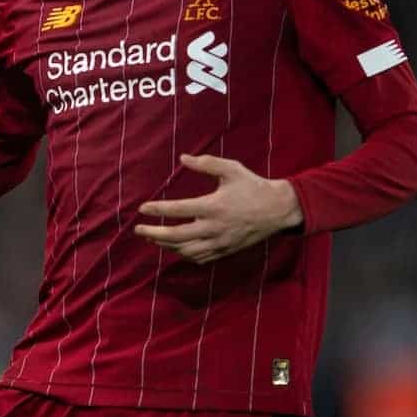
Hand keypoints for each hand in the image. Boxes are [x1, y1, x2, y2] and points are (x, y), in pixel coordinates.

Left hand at [133, 154, 302, 263]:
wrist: (279, 210)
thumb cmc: (253, 186)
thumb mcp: (232, 169)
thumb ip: (206, 163)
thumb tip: (182, 158)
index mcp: (214, 206)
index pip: (178, 210)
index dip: (157, 210)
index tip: (142, 208)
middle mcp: (215, 227)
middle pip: (177, 236)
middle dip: (154, 233)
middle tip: (138, 229)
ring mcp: (220, 242)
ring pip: (186, 250)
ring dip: (166, 246)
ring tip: (152, 238)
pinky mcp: (226, 250)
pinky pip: (200, 257)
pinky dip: (183, 254)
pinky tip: (174, 247)